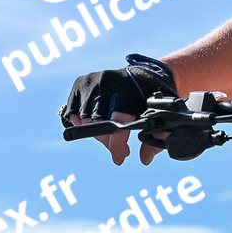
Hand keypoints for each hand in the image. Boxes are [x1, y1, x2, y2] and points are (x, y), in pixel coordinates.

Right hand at [59, 54, 177, 164]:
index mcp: (129, 85)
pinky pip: (73, 113)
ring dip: (96, 135)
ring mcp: (90, 81)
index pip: (118, 117)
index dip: (117, 142)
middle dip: (108, 141)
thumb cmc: (150, 95)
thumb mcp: (158, 111)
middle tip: (119, 149)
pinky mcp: (79, 84)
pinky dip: (82, 124)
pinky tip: (97, 125)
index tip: (119, 157)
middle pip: (98, 122)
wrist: (141, 74)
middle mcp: (107, 80)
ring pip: (84, 120)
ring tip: (110, 137)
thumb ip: (156, 134)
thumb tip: (145, 159)